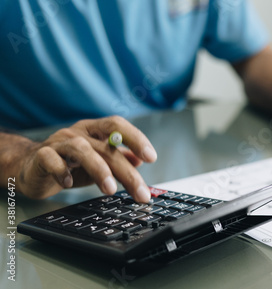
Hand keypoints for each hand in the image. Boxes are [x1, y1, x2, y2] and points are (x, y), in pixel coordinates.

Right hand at [17, 116, 156, 202]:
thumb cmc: (70, 164)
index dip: (135, 138)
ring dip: (98, 169)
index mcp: (94, 130)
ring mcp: (58, 142)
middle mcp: (78, 133)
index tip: (151, 157)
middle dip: (126, 172)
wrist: (31, 167)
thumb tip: (140, 160)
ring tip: (110, 189)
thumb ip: (118, 160)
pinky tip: (68, 184)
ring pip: (80, 149)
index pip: (117, 125)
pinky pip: (51, 159)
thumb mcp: (99, 162)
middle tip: (140, 192)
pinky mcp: (40, 157)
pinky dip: (61, 171)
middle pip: (105, 147)